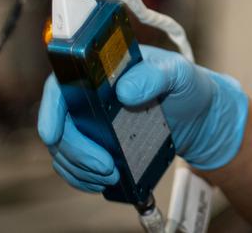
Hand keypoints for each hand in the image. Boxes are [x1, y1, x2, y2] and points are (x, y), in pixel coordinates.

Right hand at [38, 46, 248, 192]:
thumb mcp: (178, 73)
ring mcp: (91, 122)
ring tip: (109, 176)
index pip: (62, 84)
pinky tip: (102, 182)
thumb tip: (125, 91)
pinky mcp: (98, 145)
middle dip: (76, 150)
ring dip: (80, 168)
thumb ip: (155, 75)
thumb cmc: (187, 86)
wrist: (200, 116)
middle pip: (60, 123)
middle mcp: (89, 95)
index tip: (53, 135)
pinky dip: (83, 177)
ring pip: (64, 149)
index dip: (51, 109)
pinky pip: (76, 164)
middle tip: (105, 166)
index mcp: (101, 70)